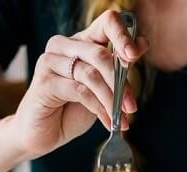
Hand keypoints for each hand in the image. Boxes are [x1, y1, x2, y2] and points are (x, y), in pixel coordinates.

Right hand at [10, 10, 149, 159]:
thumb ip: (118, 67)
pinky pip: (79, 91)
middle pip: (100, 54)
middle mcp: (63, 45)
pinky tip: (107, 122)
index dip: (123, 36)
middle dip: (121, 83)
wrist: (44, 133)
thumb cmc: (73, 109)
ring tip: (121, 119)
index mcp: (81, 41)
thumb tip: (142, 44)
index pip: (106, 23)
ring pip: (91, 75)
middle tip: (132, 107)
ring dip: (111, 100)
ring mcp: (50, 61)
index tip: (134, 56)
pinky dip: (98, 109)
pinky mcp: (44, 82)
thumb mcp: (102, 87)